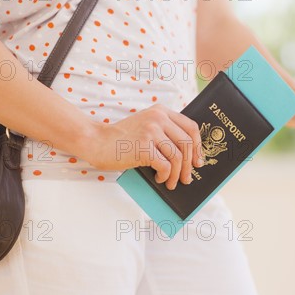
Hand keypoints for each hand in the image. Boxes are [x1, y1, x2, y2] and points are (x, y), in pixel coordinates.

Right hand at [84, 105, 203, 189]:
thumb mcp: (145, 127)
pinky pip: (165, 165)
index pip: (191, 127)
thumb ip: (164, 132)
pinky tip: (159, 178)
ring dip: (177, 174)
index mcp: (161, 111)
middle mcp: (158, 118)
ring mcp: (151, 131)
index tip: (197, 160)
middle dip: (190, 165)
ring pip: (178, 157)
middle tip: (187, 178)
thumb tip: (188, 156)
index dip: (198, 146)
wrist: (96, 141)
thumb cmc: (121, 139)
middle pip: (187, 144)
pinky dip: (165, 176)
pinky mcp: (144, 147)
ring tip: (172, 183)